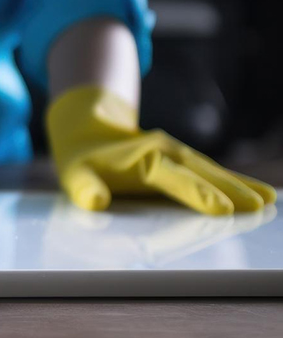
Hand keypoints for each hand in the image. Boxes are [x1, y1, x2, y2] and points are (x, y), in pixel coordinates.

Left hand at [47, 86, 276, 214]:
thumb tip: (94, 201)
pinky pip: (212, 170)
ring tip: (268, 199)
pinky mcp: (183, 157)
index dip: (197, 193)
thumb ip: (85, 189)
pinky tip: (258, 192)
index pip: (173, 178)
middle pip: (202, 173)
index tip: (222, 209)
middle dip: (230, 190)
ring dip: (240, 184)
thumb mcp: (75, 175)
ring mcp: (177, 153)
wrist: (87, 129)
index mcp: (142, 160)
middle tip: (258, 206)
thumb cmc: (82, 160)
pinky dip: (234, 180)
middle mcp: (165, 152)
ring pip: (212, 170)